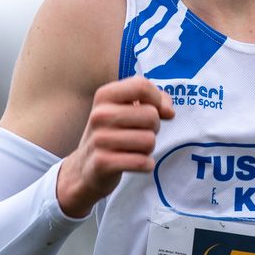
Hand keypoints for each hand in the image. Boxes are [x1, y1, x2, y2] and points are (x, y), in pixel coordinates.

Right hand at [55, 78, 174, 218]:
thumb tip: (169, 111)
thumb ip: (152, 101)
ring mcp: (99, 139)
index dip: (158, 99)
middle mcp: (100, 115)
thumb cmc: (112, 134)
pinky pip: (141, 162)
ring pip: (149, 140)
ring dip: (148, 149)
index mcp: (104, 96)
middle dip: (154, 128)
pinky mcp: (103, 162)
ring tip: (135, 149)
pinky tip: (136, 163)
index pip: (142, 86)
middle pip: (151, 115)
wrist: (85, 168)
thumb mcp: (124, 110)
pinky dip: (146, 165)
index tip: (158, 111)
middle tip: (141, 134)